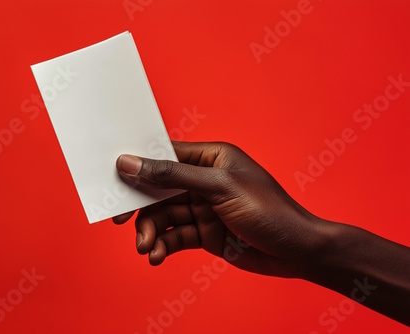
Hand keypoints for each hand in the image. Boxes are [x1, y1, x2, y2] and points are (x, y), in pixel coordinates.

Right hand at [113, 141, 327, 277]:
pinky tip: (157, 256)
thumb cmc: (268, 210)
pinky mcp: (204, 233)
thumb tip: (132, 163)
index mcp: (210, 158)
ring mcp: (203, 208)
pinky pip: (175, 237)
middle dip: (141, 208)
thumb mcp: (218, 188)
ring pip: (164, 217)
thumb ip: (173, 176)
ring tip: (146, 248)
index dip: (139, 168)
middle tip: (121, 222)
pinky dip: (163, 246)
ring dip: (151, 232)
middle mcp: (204, 181)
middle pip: (159, 190)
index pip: (166, 157)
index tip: (115, 182)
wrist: (296, 252)